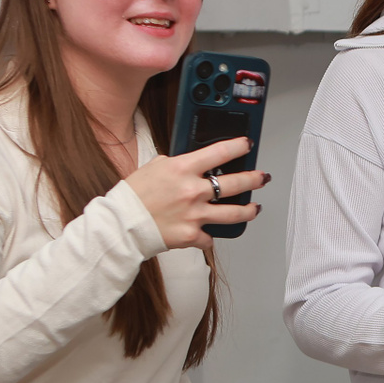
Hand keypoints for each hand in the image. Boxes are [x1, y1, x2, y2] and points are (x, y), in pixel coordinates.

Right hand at [126, 137, 269, 250]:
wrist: (120, 225)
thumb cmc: (133, 196)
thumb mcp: (154, 167)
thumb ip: (176, 164)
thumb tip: (191, 163)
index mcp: (182, 169)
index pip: (220, 152)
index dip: (238, 146)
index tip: (247, 144)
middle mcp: (192, 191)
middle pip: (236, 183)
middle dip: (254, 178)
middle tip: (262, 177)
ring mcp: (194, 215)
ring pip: (234, 213)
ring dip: (249, 210)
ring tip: (255, 208)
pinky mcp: (191, 236)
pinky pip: (209, 238)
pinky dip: (208, 236)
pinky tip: (209, 233)